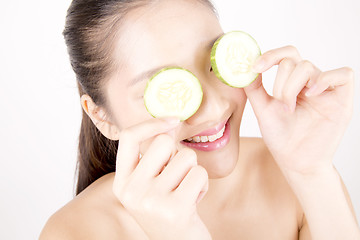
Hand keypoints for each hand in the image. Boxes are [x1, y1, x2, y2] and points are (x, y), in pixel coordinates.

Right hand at [112, 118, 210, 239]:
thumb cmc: (167, 209)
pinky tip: (194, 200)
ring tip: (185, 191)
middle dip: (178, 154)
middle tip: (178, 175)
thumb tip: (170, 123)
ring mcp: (151, 200)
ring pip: (186, 157)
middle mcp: (132, 191)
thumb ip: (152, 158)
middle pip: (163, 142)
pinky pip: (199, 174)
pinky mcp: (175, 209)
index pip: (129, 137)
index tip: (173, 121)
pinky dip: (202, 184)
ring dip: (192, 171)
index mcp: (122, 182)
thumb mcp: (149, 184)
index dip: (151, 123)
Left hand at [244, 45, 353, 174]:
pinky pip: (343, 74)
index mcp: (292, 83)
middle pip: (294, 61)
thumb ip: (255, 88)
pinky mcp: (342, 100)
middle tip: (279, 104)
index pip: (286, 56)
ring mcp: (326, 90)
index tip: (256, 67)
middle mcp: (309, 83)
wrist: (295, 161)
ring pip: (308, 67)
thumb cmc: (281, 137)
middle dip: (280, 82)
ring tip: (289, 109)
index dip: (271, 55)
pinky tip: (312, 94)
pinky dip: (325, 79)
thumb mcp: (263, 109)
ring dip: (292, 87)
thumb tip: (248, 67)